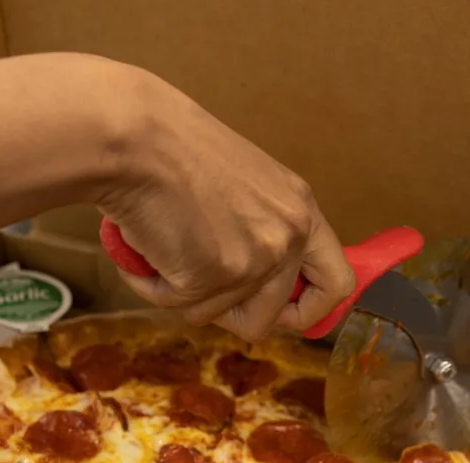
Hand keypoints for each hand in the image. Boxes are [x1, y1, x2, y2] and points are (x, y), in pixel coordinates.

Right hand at [94, 69, 353, 340]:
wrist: (134, 138)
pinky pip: (178, 306)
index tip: (277, 313)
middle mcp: (288, 236)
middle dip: (225, 311)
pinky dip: (152, 286)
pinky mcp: (214, 277)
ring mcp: (255, 260)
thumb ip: (260, 231)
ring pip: (218, 317)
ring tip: (160, 247)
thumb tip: (252, 287)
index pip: (335, 283)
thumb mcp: (242, 187)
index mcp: (300, 209)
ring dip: (182, 293)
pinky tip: (143, 247)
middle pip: (269, 317)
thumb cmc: (171, 150)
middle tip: (192, 279)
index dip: (306, 310)